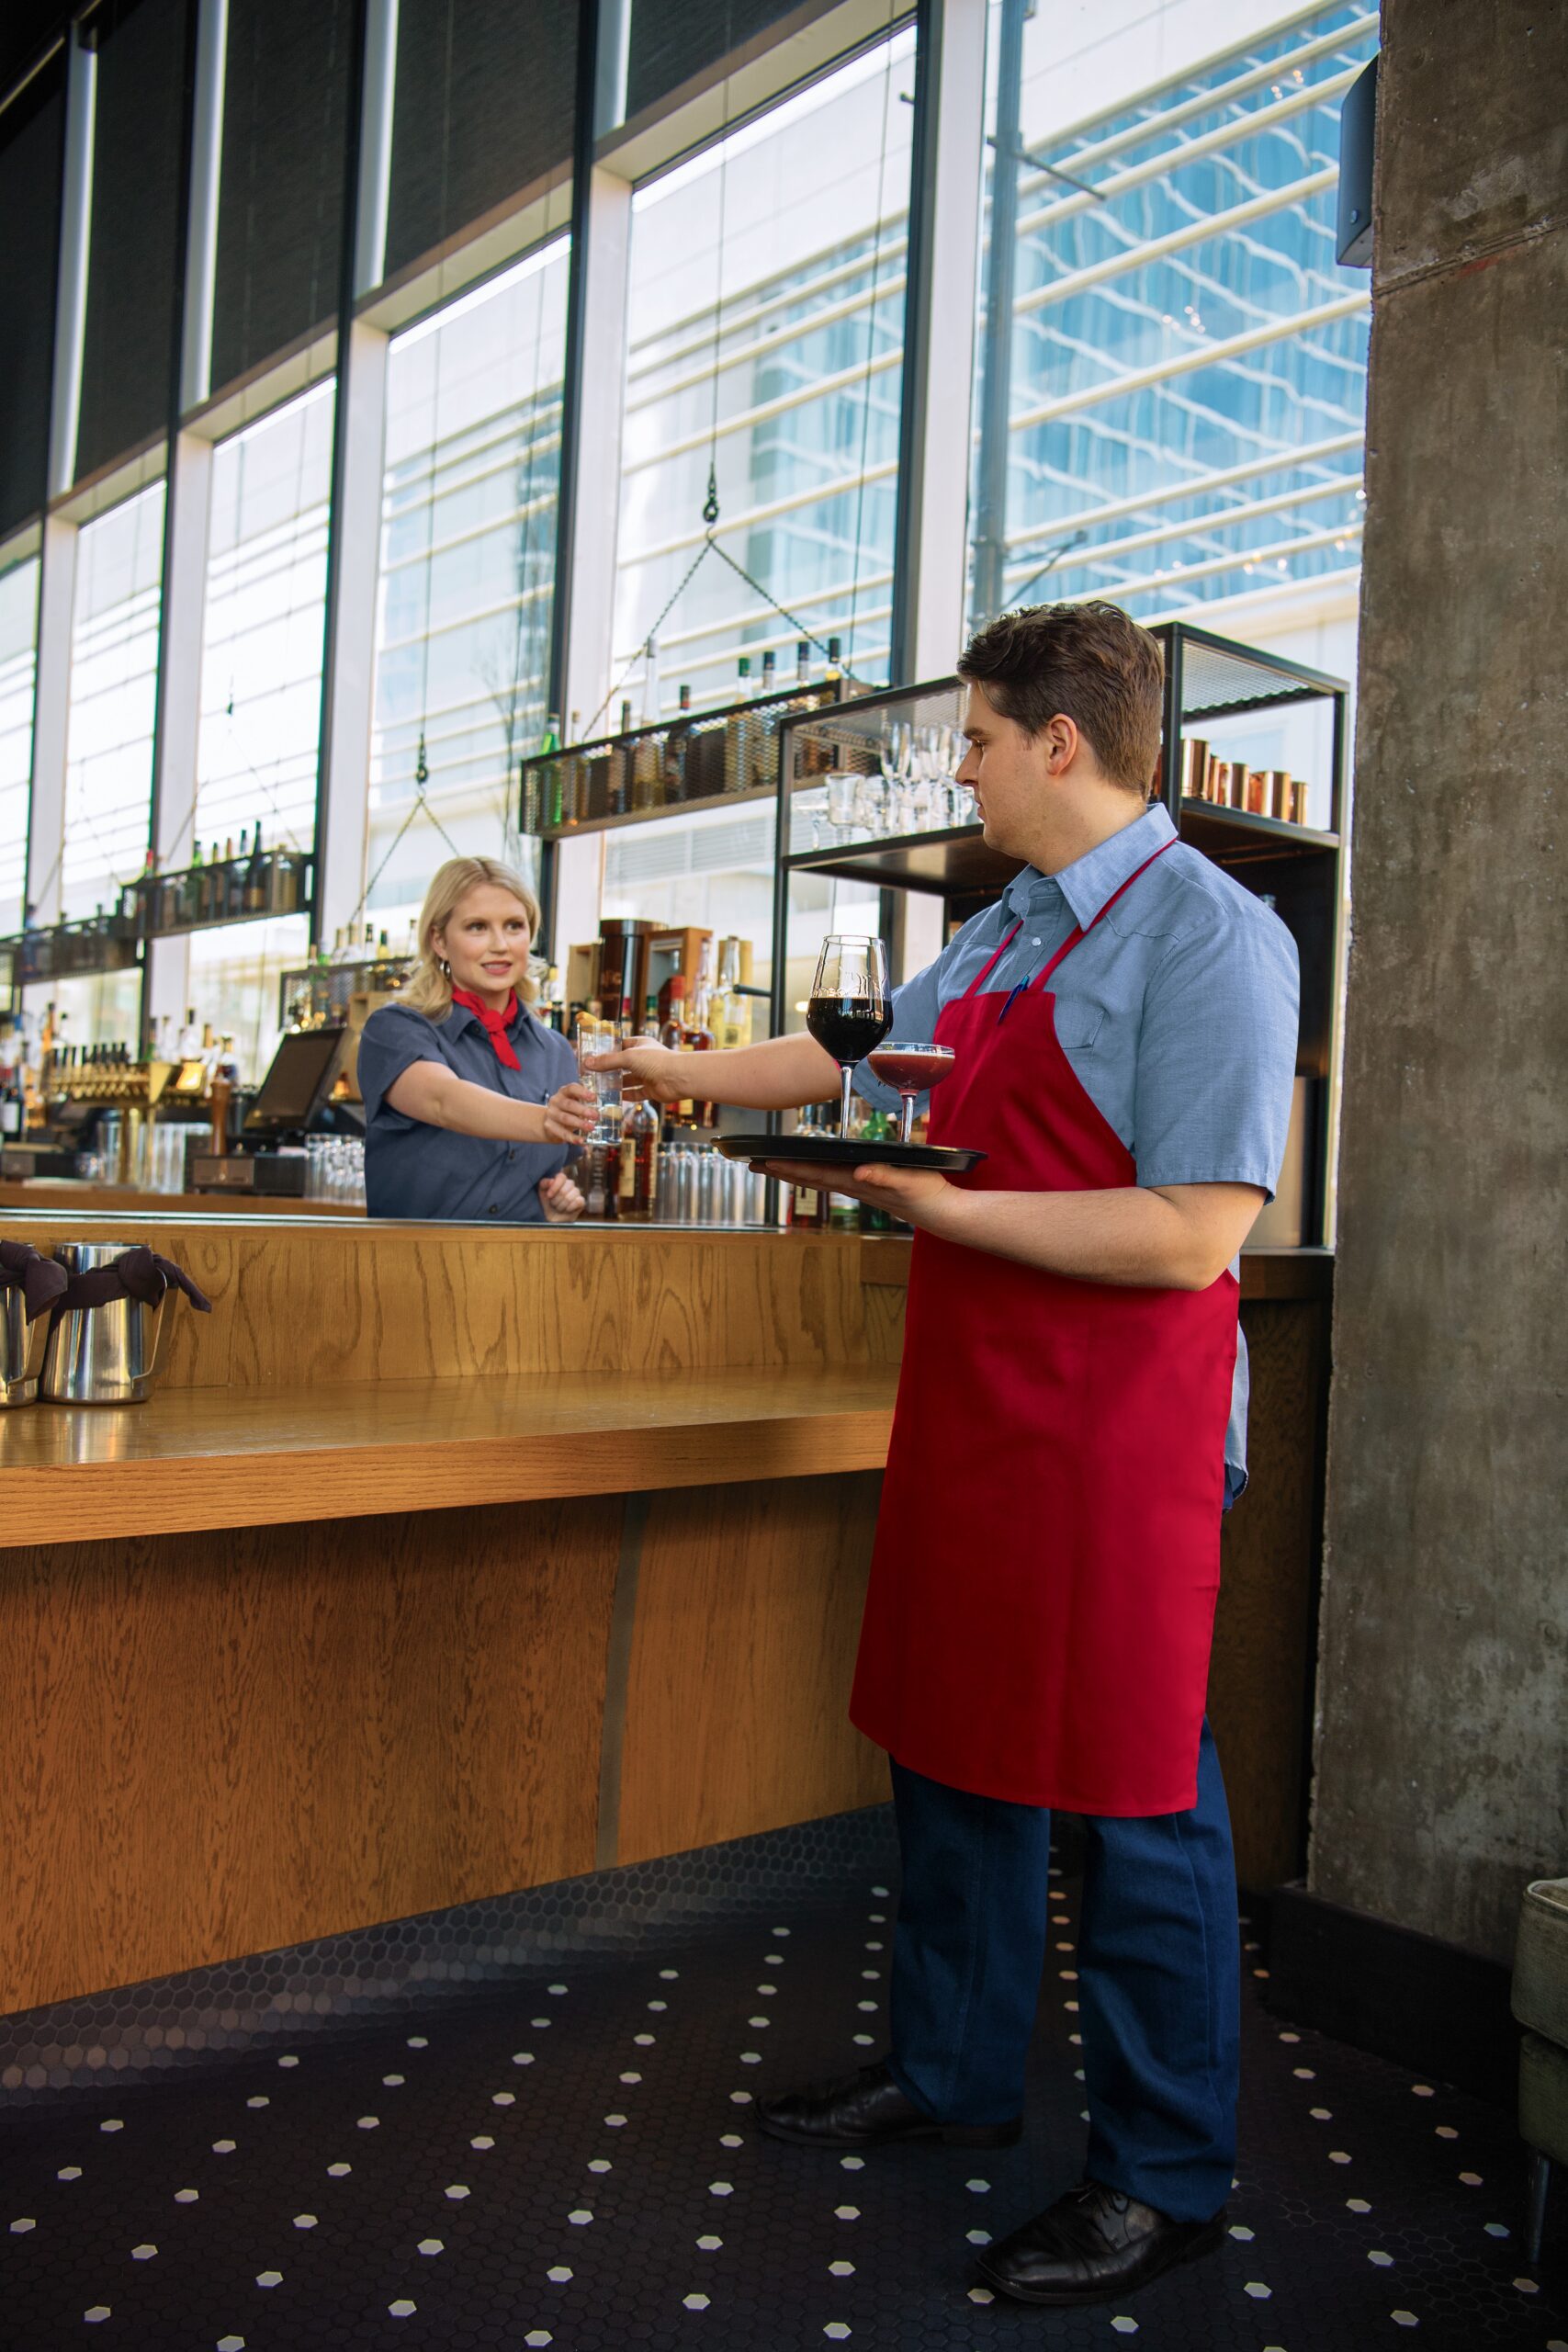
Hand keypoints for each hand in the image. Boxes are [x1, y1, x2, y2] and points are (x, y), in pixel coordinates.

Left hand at [539, 1171, 585, 1221]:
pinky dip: (569, 1208)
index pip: (561, 1177)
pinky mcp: (581, 1201)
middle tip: (553, 1204)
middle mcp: (569, 1184)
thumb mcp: (542, 1192)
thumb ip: (544, 1184)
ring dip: (561, 1206)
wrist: (553, 1218)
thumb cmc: (547, 1203)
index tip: (549, 1196)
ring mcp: (576, 1192)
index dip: (555, 1186)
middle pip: (564, 1190)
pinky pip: (577, 1202)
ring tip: (559, 1208)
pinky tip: (567, 1210)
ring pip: (569, 1197)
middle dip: (556, 1200)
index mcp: (560, 1180)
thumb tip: (551, 1181)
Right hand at [543, 1080, 597, 1144]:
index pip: (571, 1089)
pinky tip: (581, 1141)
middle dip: (583, 1110)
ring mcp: (551, 1114)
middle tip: (596, 1116)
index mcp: (564, 1092)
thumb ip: (586, 1102)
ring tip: (591, 1128)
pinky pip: (562, 1133)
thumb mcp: (575, 1102)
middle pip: (569, 1105)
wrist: (549, 1121)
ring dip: (579, 1123)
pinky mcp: (550, 1127)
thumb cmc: (568, 1110)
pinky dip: (572, 1138)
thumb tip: (608, 1110)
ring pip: (565, 1118)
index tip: (594, 1097)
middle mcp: (556, 1101)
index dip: (582, 1092)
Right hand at [586, 1043, 689, 1103]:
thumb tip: (588, 1063)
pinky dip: (625, 1096)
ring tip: (599, 1088)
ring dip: (615, 1084)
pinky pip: (635, 1093)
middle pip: (622, 1064)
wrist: (678, 1078)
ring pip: (628, 1080)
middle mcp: (644, 1059)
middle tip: (592, 1075)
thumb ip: (608, 1061)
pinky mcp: (651, 1090)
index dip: (607, 1050)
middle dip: (609, 1069)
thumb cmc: (656, 1060)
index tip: (593, 1056)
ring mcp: (648, 1075)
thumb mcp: (628, 1057)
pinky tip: (613, 1098)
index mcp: (640, 1045)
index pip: (621, 1045)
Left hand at [749, 1160, 959, 1232]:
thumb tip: (858, 1173)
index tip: (767, 1162)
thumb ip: (885, 1176)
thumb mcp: (909, 1181)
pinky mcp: (867, 1188)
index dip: (791, 1167)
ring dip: (794, 1173)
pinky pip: (832, 1179)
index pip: (817, 1173)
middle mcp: (854, 1186)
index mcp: (859, 1183)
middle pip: (810, 1178)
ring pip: (818, 1179)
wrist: (943, 1214)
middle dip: (782, 1171)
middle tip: (754, 1165)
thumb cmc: (928, 1195)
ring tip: (771, 1167)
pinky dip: (814, 1174)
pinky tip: (807, 1171)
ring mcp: (859, 1188)